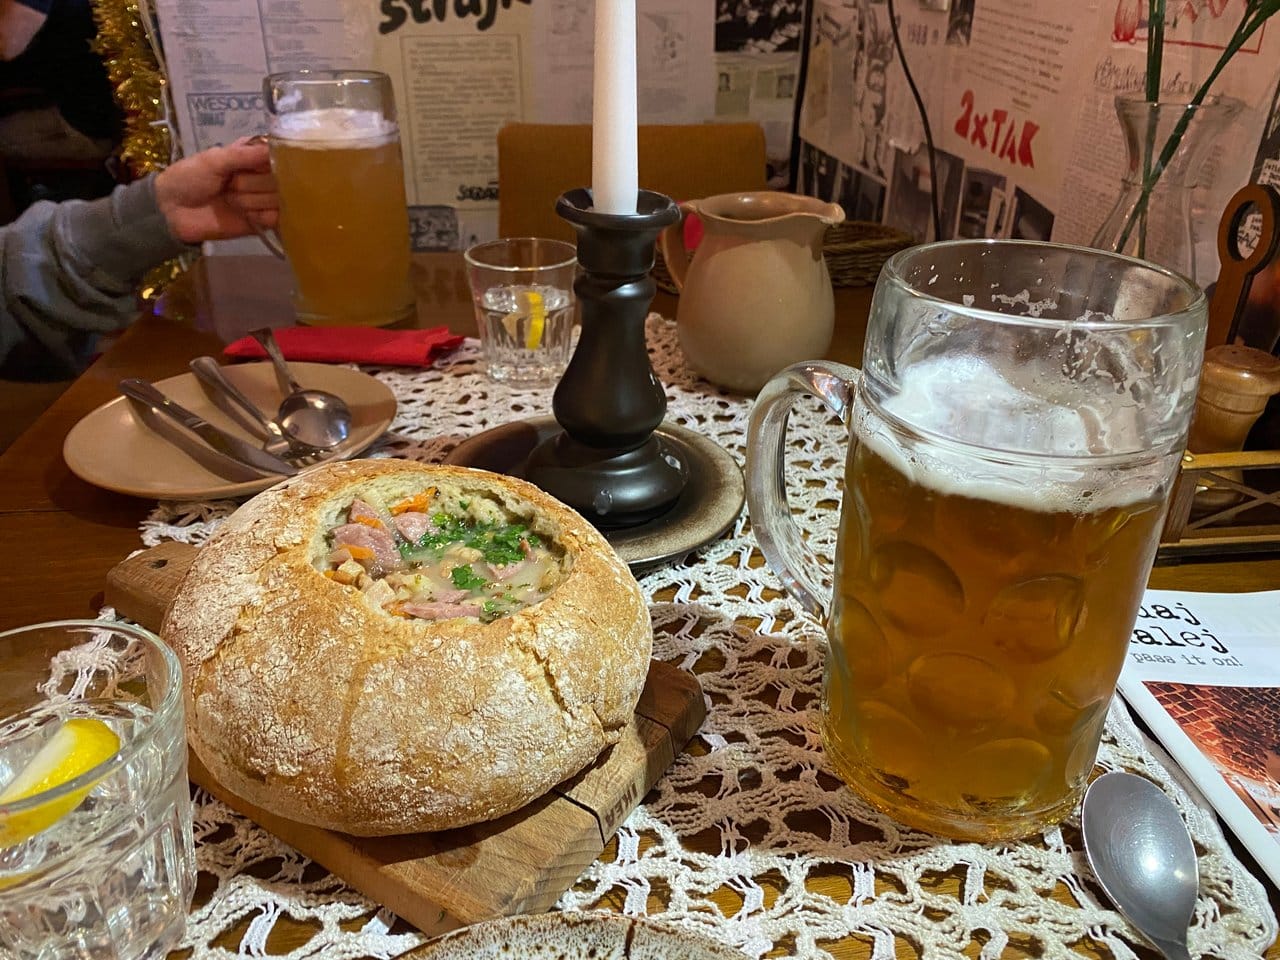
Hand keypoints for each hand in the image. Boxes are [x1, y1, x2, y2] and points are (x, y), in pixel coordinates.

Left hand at [153, 138, 278, 243]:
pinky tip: (246, 216)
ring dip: (252, 201)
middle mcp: (261, 176)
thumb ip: (245, 154)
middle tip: (230, 185)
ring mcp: (263, 199)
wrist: (173, 211)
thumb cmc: (189, 178)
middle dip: (253, 183)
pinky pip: (276, 218)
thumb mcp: (214, 159)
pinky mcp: (262, 221)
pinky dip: (261, 217)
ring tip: (230, 201)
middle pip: (279, 179)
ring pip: (277, 198)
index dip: (272, 160)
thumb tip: (274, 148)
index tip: (255, 164)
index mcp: (251, 156)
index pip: (278, 154)